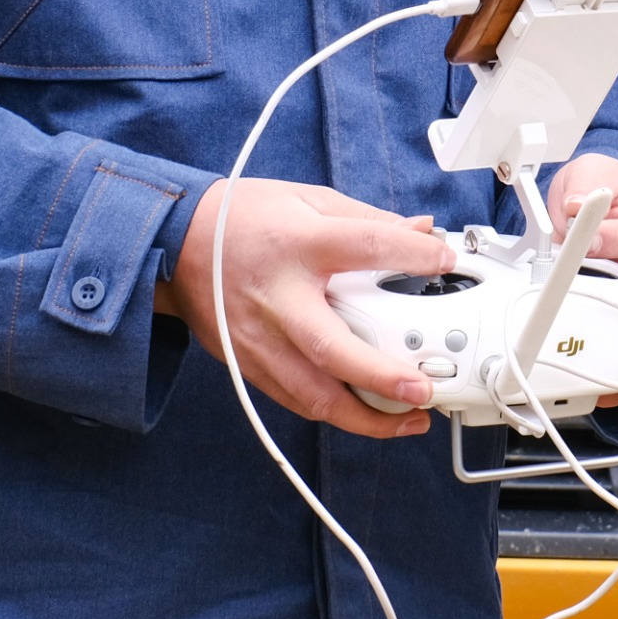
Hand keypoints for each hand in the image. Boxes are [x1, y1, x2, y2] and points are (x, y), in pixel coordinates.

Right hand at [157, 179, 457, 438]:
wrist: (172, 244)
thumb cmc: (241, 219)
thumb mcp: (307, 199)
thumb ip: (368, 219)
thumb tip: (421, 232)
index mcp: (298, 243)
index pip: (365, 247)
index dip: (413, 254)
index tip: (444, 259)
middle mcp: (278, 296)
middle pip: (333, 348)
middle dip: (383, 377)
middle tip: (424, 390)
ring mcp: (259, 337)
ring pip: (313, 394)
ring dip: (365, 416)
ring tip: (409, 419)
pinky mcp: (247, 364)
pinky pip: (295, 400)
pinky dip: (334, 413)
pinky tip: (366, 414)